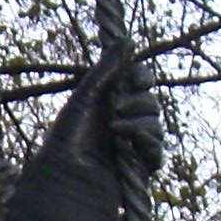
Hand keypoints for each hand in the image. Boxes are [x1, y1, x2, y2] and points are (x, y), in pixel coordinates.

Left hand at [43, 49, 163, 179]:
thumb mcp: (86, 97)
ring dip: (141, 124)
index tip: (135, 80)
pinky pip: (157, 153)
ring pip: (156, 126)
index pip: (138, 82)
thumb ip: (108, 68)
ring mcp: (130, 147)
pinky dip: (149, 146)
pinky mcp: (138, 170)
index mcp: (106, 103)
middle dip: (140, 102)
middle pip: (150, 103)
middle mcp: (120, 122)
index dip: (141, 77)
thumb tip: (128, 39)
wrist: (64, 182)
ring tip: (117, 131)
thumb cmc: (67, 139)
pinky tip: (133, 145)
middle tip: (117, 109)